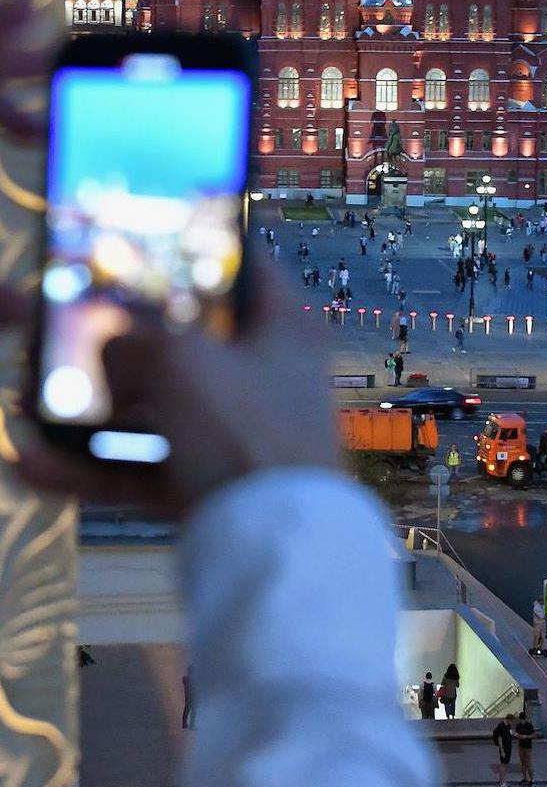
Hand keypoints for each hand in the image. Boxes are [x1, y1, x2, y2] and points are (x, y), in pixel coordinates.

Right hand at [7, 262, 340, 518]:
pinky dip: (92, 467)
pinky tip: (33, 465)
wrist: (275, 545)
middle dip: (104, 340)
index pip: (240, 265)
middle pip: (176, 342)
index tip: (135, 242)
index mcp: (281, 326)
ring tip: (26, 403)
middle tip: (44, 327)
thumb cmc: (246, 431)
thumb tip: (108, 355)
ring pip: (150, 409)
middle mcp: (264, 372)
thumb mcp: (182, 362)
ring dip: (85, 408)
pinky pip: (143, 467)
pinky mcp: (211, 484)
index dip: (189, 248)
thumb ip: (133, 343)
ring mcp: (236, 431)